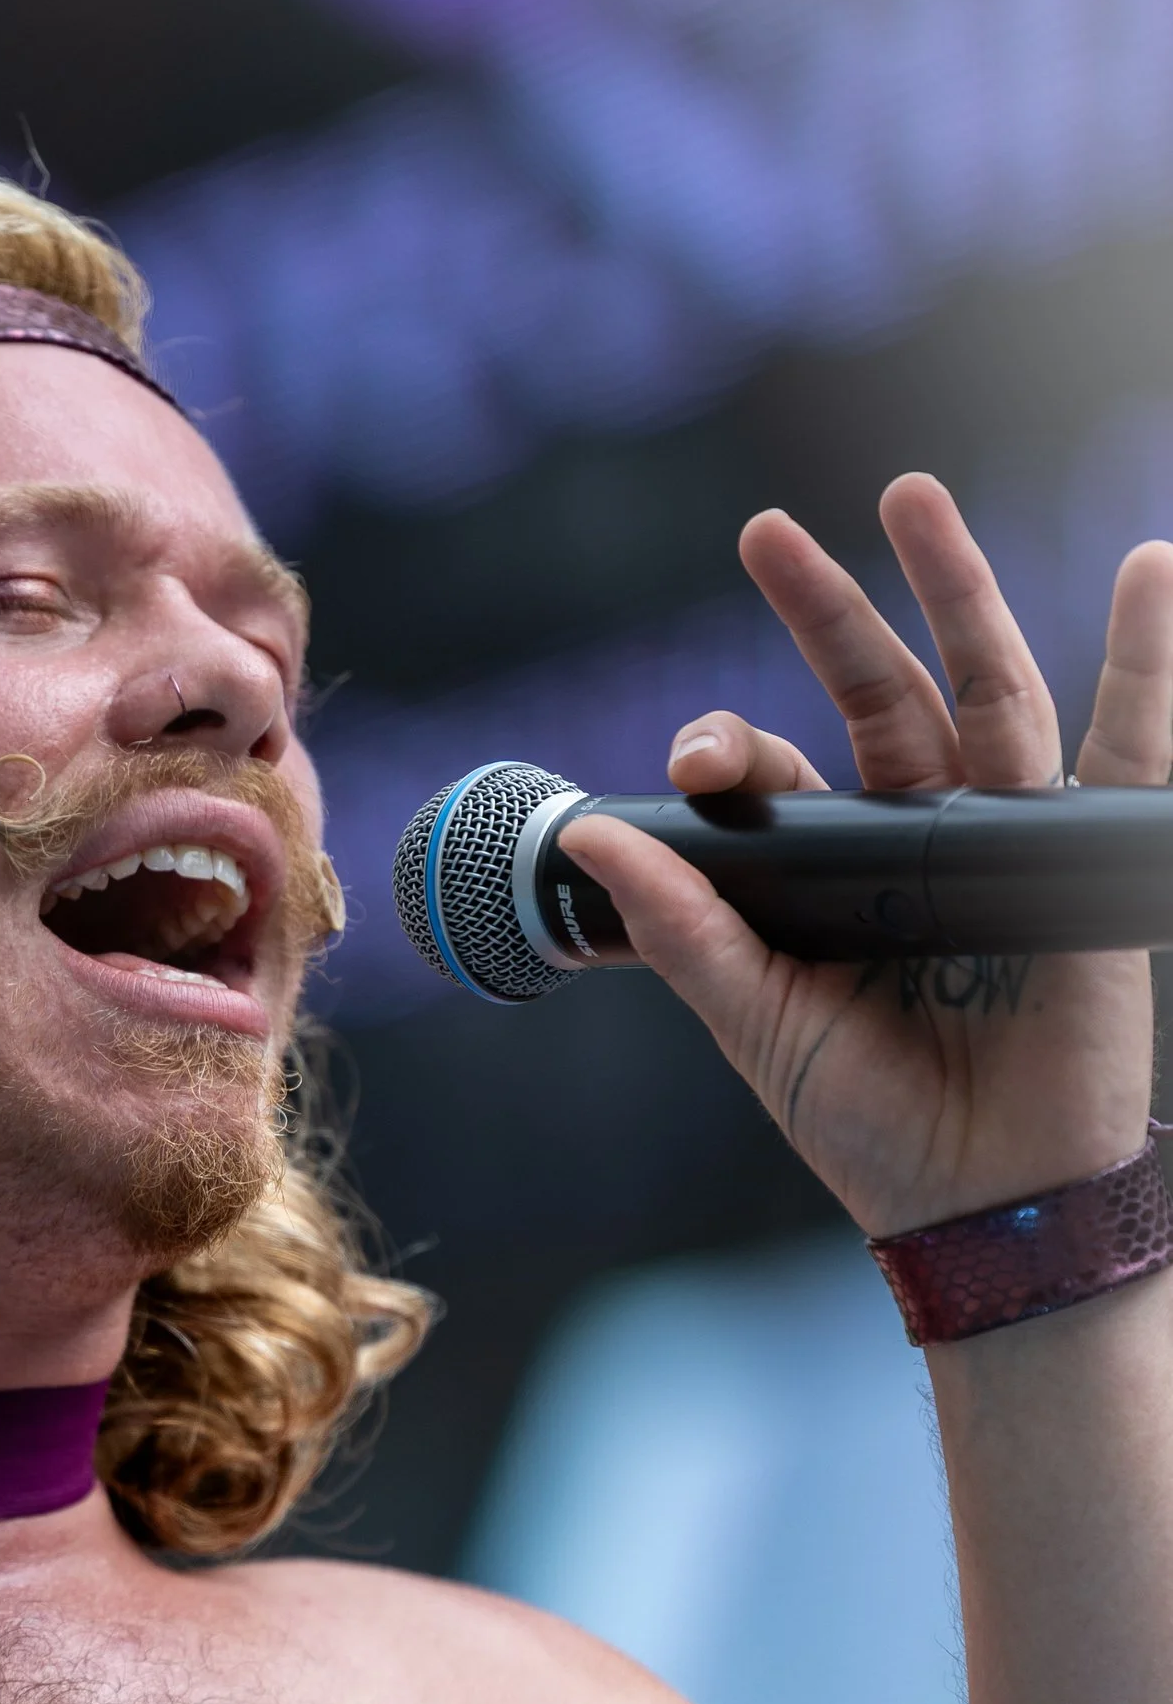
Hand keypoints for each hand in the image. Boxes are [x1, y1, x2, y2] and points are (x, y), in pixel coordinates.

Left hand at [557, 475, 1172, 1237]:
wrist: (978, 1203)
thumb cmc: (870, 1125)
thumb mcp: (757, 1025)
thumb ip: (681, 930)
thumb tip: (587, 834)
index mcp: (834, 875)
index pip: (778, 778)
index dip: (731, 752)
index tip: (694, 760)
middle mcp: (918, 839)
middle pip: (875, 697)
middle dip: (828, 611)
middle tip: (769, 532)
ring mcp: (1004, 840)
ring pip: (983, 689)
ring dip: (954, 591)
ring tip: (913, 500)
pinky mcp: (1081, 859)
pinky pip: (1125, 744)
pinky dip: (1150, 657)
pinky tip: (1147, 572)